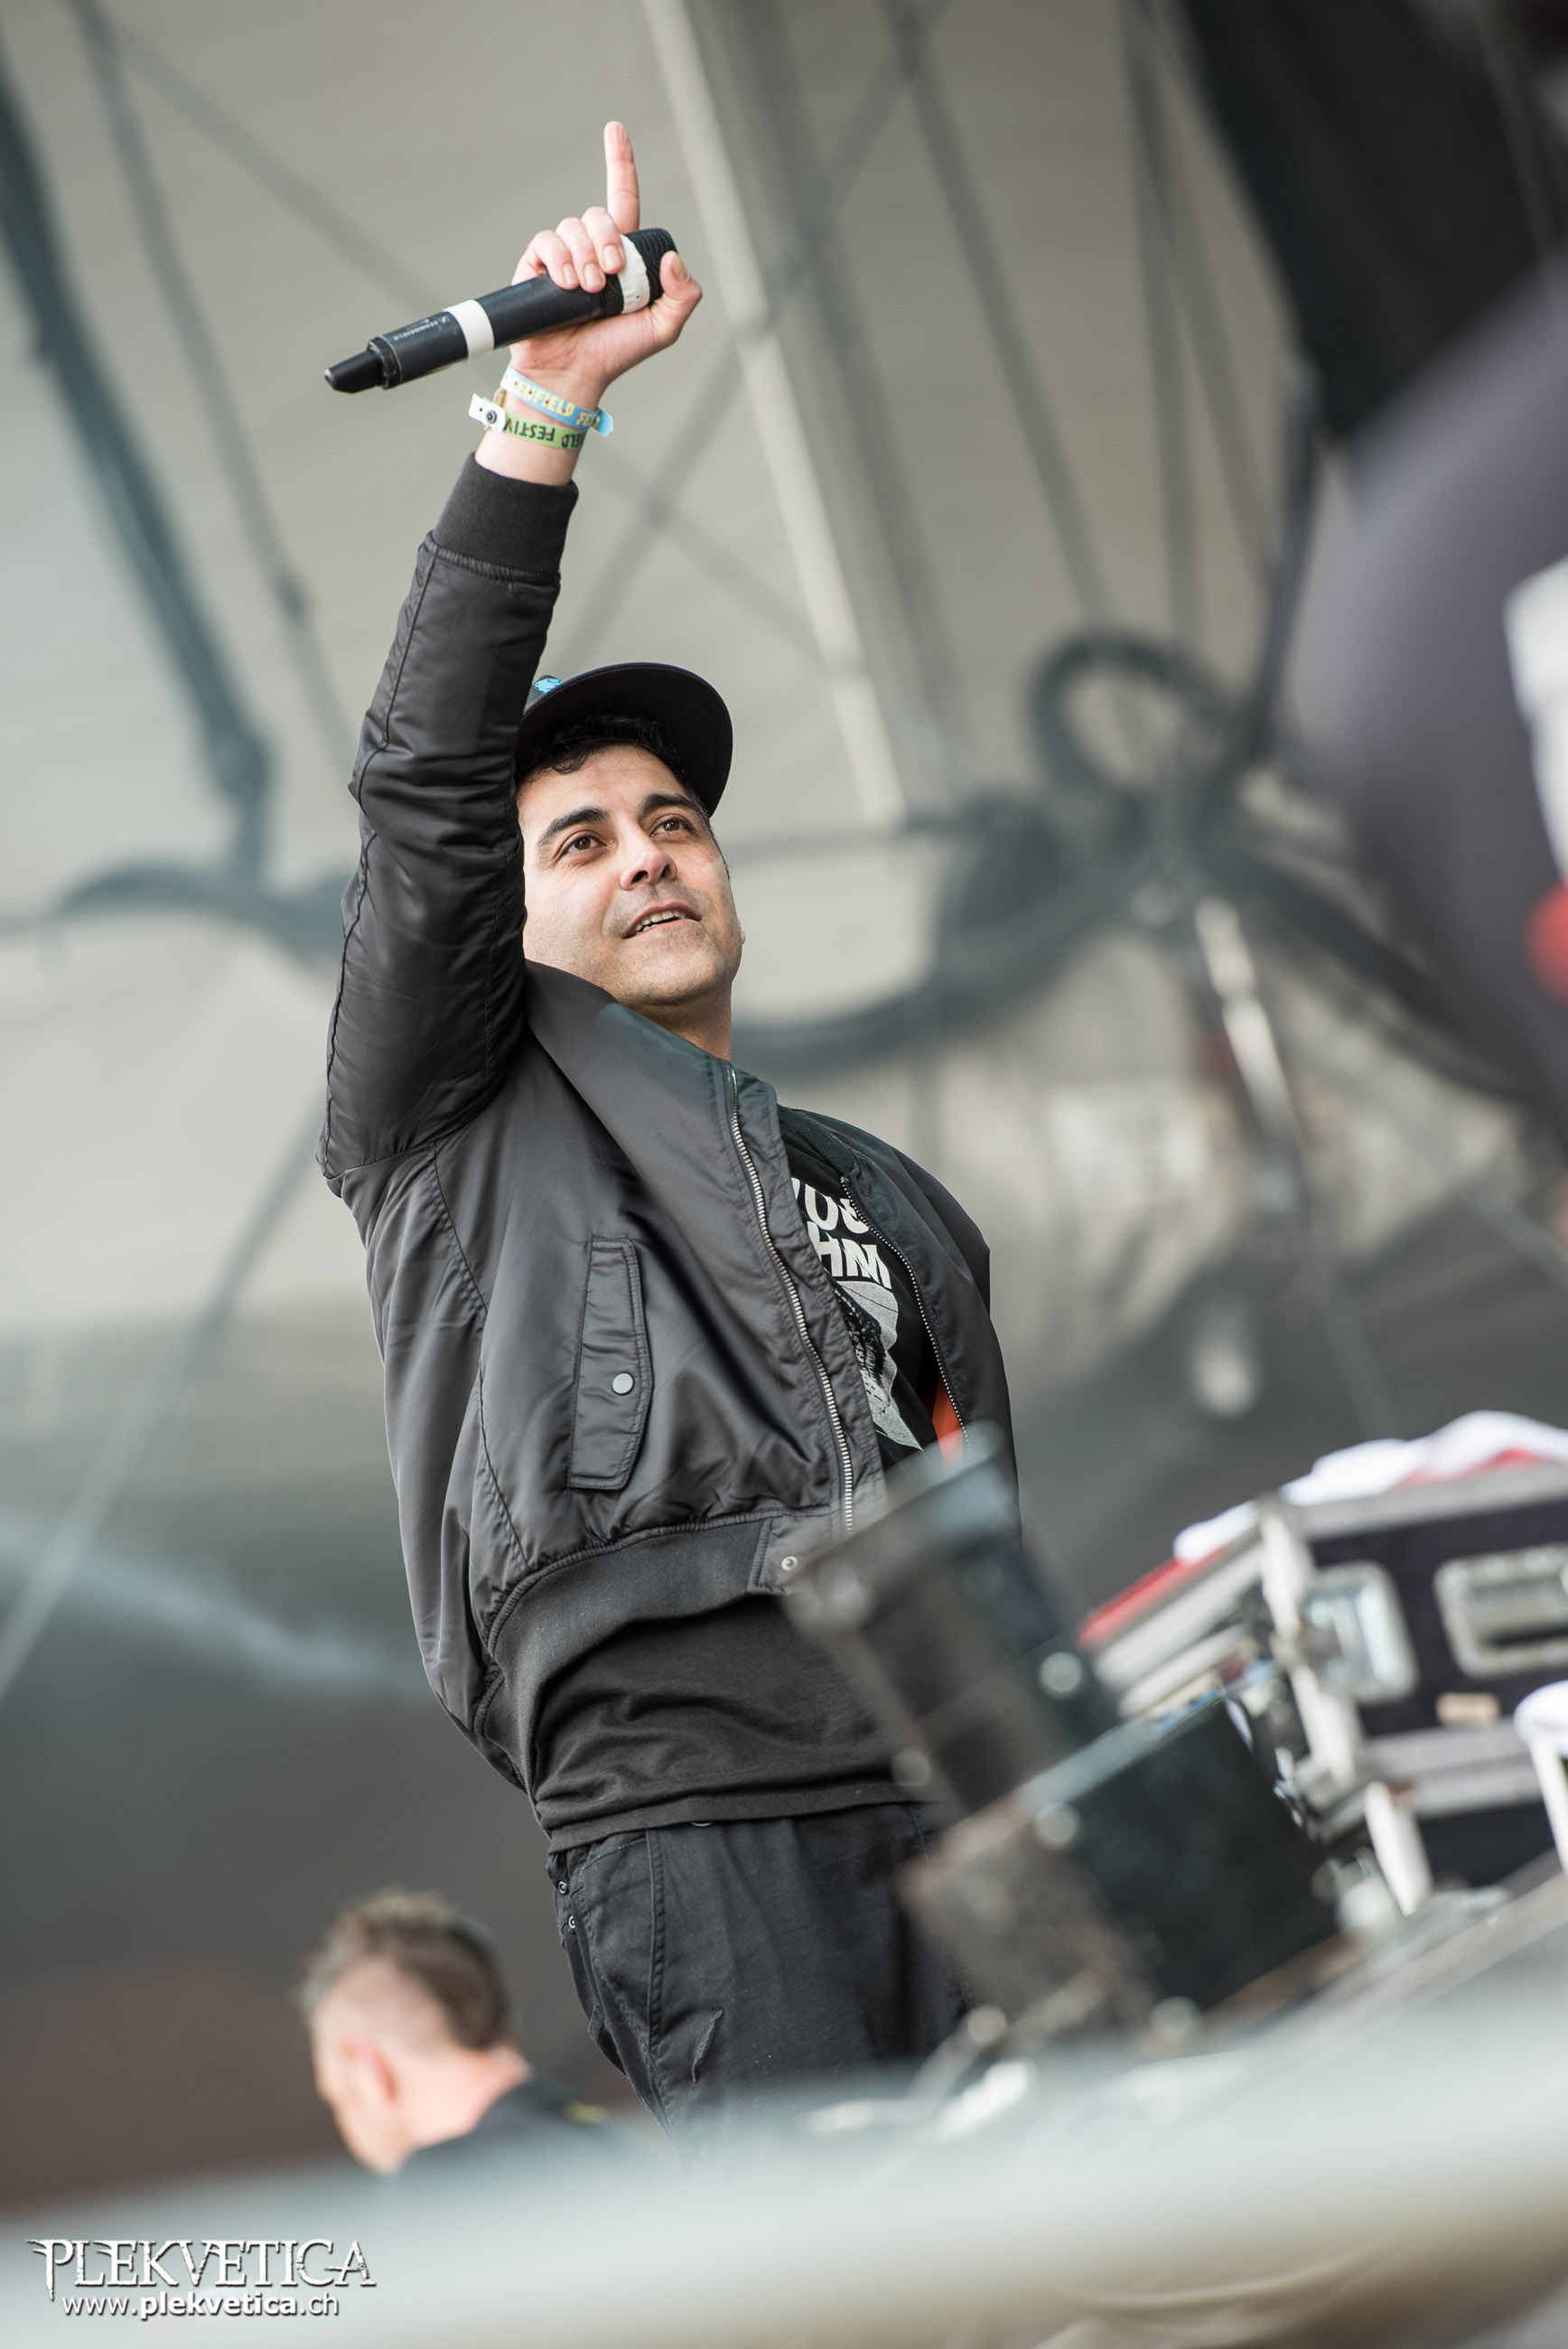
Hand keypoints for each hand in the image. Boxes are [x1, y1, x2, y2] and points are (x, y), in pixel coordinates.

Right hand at [506, 121, 699, 409]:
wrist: (572, 376)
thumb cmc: (615, 354)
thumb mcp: (663, 328)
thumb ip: (683, 295)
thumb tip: (674, 258)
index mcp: (622, 256)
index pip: (622, 199)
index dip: (620, 163)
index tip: (615, 130)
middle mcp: (590, 250)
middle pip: (598, 214)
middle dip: (608, 241)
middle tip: (613, 277)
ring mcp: (562, 257)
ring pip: (573, 227)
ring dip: (585, 256)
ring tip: (589, 290)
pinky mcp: (535, 267)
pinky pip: (547, 242)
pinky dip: (559, 259)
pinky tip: (566, 284)